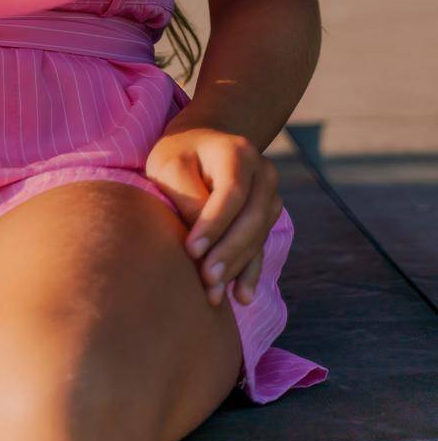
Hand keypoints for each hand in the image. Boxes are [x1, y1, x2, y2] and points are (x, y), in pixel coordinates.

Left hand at [143, 127, 283, 306]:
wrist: (201, 144)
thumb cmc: (178, 155)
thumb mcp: (171, 166)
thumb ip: (188, 199)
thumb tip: (200, 245)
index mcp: (238, 152)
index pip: (232, 193)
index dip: (214, 224)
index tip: (191, 250)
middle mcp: (263, 173)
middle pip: (252, 219)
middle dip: (228, 253)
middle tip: (206, 280)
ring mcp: (270, 196)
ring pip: (257, 237)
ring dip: (236, 267)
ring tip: (214, 294)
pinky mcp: (267, 217)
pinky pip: (261, 248)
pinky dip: (250, 273)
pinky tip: (241, 296)